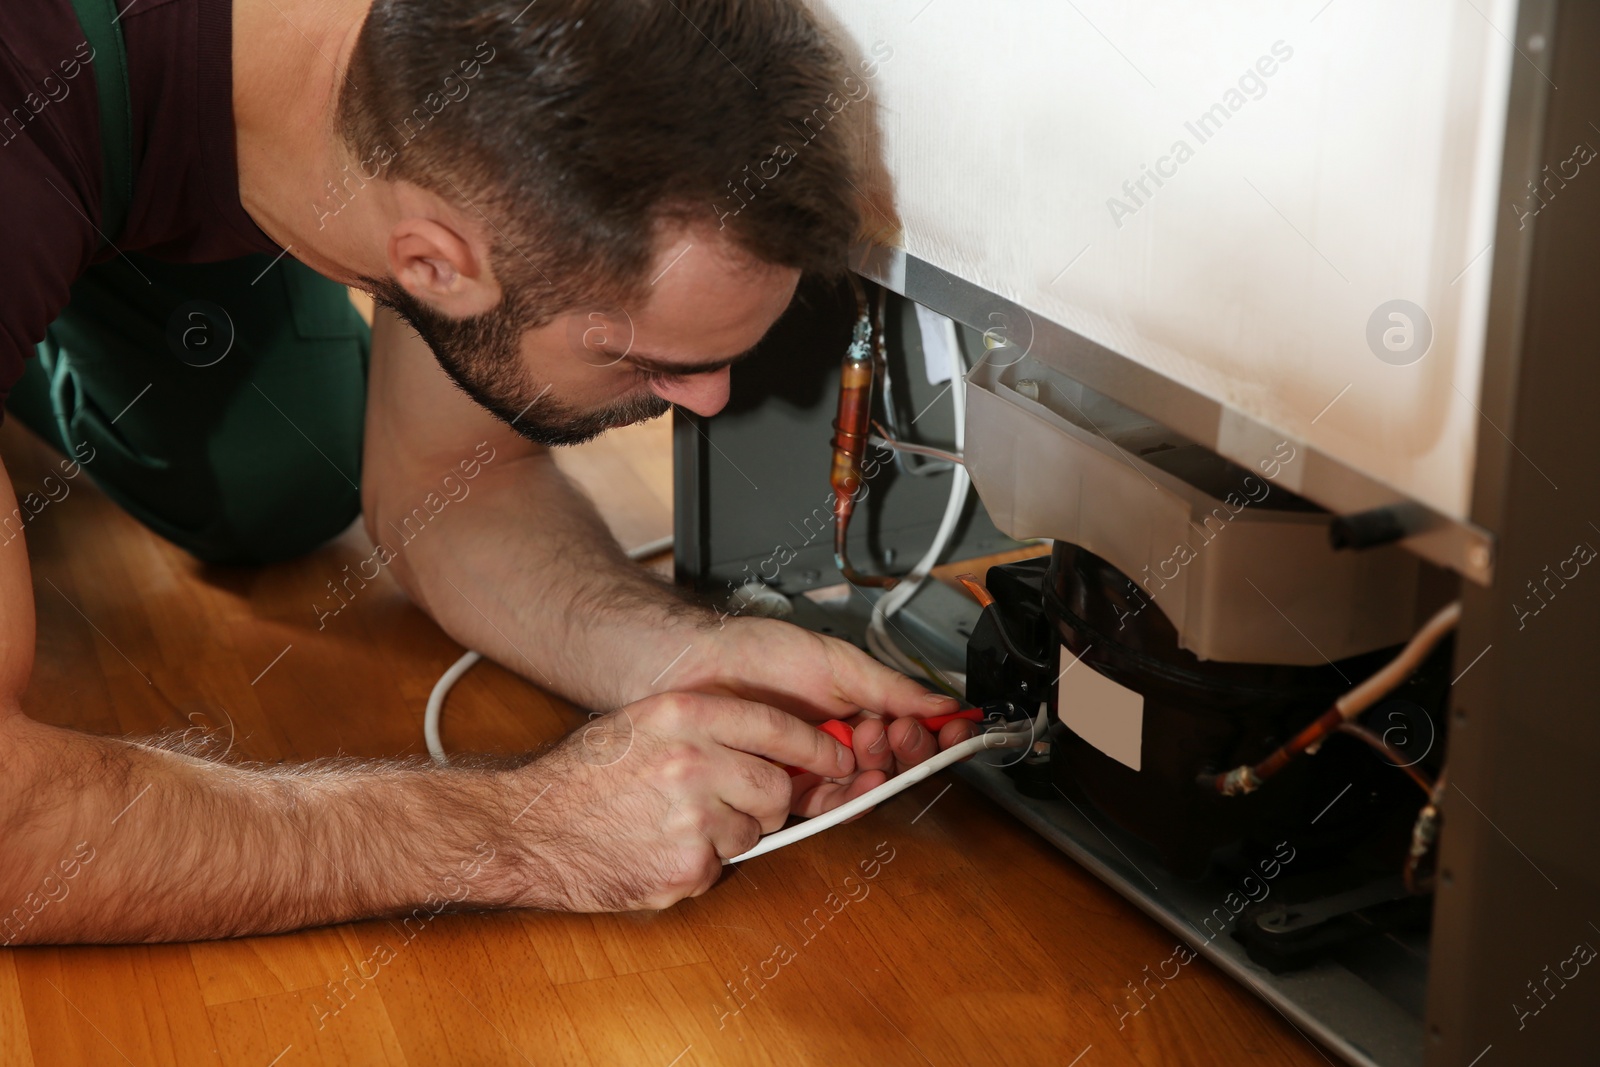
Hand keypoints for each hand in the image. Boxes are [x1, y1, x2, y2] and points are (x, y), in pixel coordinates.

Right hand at [511, 690, 852, 910]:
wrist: (529, 827)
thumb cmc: (582, 775)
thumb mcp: (642, 721)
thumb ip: (705, 726)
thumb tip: (771, 743)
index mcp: (684, 716)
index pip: (777, 726)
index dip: (815, 747)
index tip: (835, 758)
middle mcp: (694, 761)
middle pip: (775, 787)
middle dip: (767, 801)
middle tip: (736, 804)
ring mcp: (692, 817)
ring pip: (753, 832)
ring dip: (729, 835)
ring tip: (676, 825)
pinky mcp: (686, 866)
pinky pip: (721, 867)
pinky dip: (699, 865)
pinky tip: (660, 849)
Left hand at [658, 617, 979, 815]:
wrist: (697, 669)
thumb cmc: (757, 654)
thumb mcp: (835, 662)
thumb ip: (889, 687)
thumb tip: (942, 704)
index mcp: (857, 706)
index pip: (911, 728)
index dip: (937, 734)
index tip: (956, 730)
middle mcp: (840, 741)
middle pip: (895, 764)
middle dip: (907, 750)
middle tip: (895, 731)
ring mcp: (814, 768)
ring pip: (866, 788)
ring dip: (879, 774)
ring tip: (868, 746)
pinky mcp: (786, 792)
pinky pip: (828, 806)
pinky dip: (847, 797)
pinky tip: (852, 780)